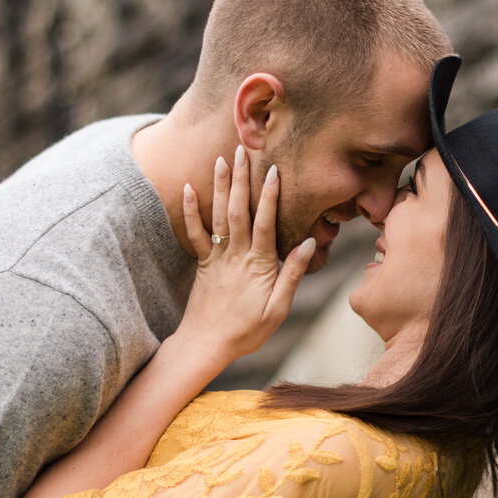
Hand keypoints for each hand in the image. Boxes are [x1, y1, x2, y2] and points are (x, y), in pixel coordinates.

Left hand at [176, 146, 314, 367]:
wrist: (206, 345)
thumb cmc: (247, 331)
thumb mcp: (277, 309)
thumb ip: (291, 274)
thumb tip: (308, 242)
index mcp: (258, 265)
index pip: (265, 224)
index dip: (269, 196)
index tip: (273, 171)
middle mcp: (235, 256)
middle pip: (238, 212)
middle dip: (241, 180)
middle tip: (242, 151)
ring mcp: (216, 258)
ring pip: (218, 216)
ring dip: (220, 187)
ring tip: (221, 159)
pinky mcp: (203, 263)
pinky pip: (195, 234)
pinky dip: (191, 210)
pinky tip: (188, 188)